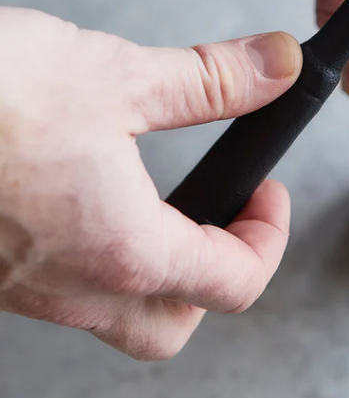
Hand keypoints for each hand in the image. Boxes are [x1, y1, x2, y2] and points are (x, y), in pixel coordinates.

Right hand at [0, 9, 301, 358]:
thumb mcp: (113, 75)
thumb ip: (208, 81)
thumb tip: (274, 69)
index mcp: (122, 249)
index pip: (233, 282)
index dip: (269, 235)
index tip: (267, 192)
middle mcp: (70, 288)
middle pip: (171, 328)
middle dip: (212, 278)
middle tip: (221, 216)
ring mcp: (19, 289)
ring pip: (109, 314)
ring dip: (149, 268)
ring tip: (152, 199)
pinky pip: (55, 288)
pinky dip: (89, 255)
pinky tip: (77, 194)